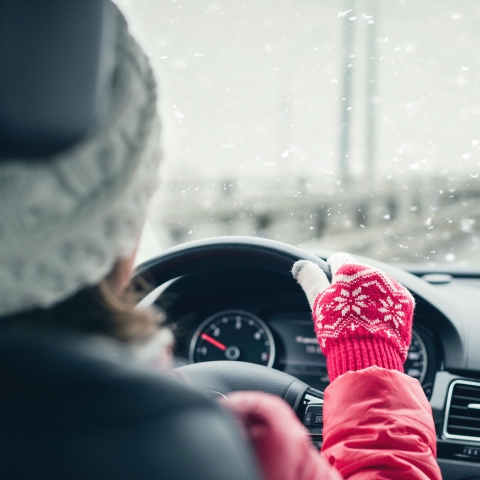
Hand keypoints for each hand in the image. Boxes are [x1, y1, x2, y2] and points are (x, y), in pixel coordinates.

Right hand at [292, 253, 413, 380]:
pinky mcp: (405, 301)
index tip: (330, 280)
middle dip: (352, 285)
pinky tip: (376, 320)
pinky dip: (384, 305)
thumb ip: (311, 279)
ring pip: (376, 285)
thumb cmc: (339, 328)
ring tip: (361, 316)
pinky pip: (392, 297)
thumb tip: (301, 265)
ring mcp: (392, 286)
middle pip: (359, 273)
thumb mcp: (319, 301)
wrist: (369, 355)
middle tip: (344, 307)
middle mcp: (374, 272)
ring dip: (369, 294)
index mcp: (350, 270)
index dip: (331, 270)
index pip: (339, 260)